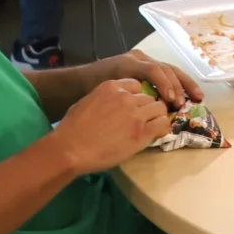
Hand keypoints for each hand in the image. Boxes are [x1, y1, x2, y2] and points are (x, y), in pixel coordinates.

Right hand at [50, 79, 169, 175]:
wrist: (71, 148)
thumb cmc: (72, 129)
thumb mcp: (87, 102)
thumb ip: (105, 99)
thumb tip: (113, 105)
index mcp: (112, 86)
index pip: (137, 85)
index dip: (137, 97)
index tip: (135, 107)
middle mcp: (127, 97)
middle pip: (149, 97)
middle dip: (147, 108)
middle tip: (143, 120)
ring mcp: (136, 114)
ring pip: (159, 108)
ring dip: (156, 117)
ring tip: (151, 127)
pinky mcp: (142, 132)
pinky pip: (163, 124)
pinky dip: (162, 128)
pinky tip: (157, 134)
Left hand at [101, 53, 202, 108]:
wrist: (79, 82)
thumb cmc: (91, 93)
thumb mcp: (106, 96)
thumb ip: (128, 102)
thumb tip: (154, 115)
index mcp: (128, 64)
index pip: (152, 70)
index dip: (164, 84)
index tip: (170, 101)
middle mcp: (138, 59)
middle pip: (165, 68)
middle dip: (178, 86)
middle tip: (184, 103)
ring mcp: (143, 61)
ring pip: (169, 69)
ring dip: (184, 84)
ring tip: (197, 97)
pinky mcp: (146, 67)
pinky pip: (165, 73)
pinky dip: (178, 84)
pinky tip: (187, 94)